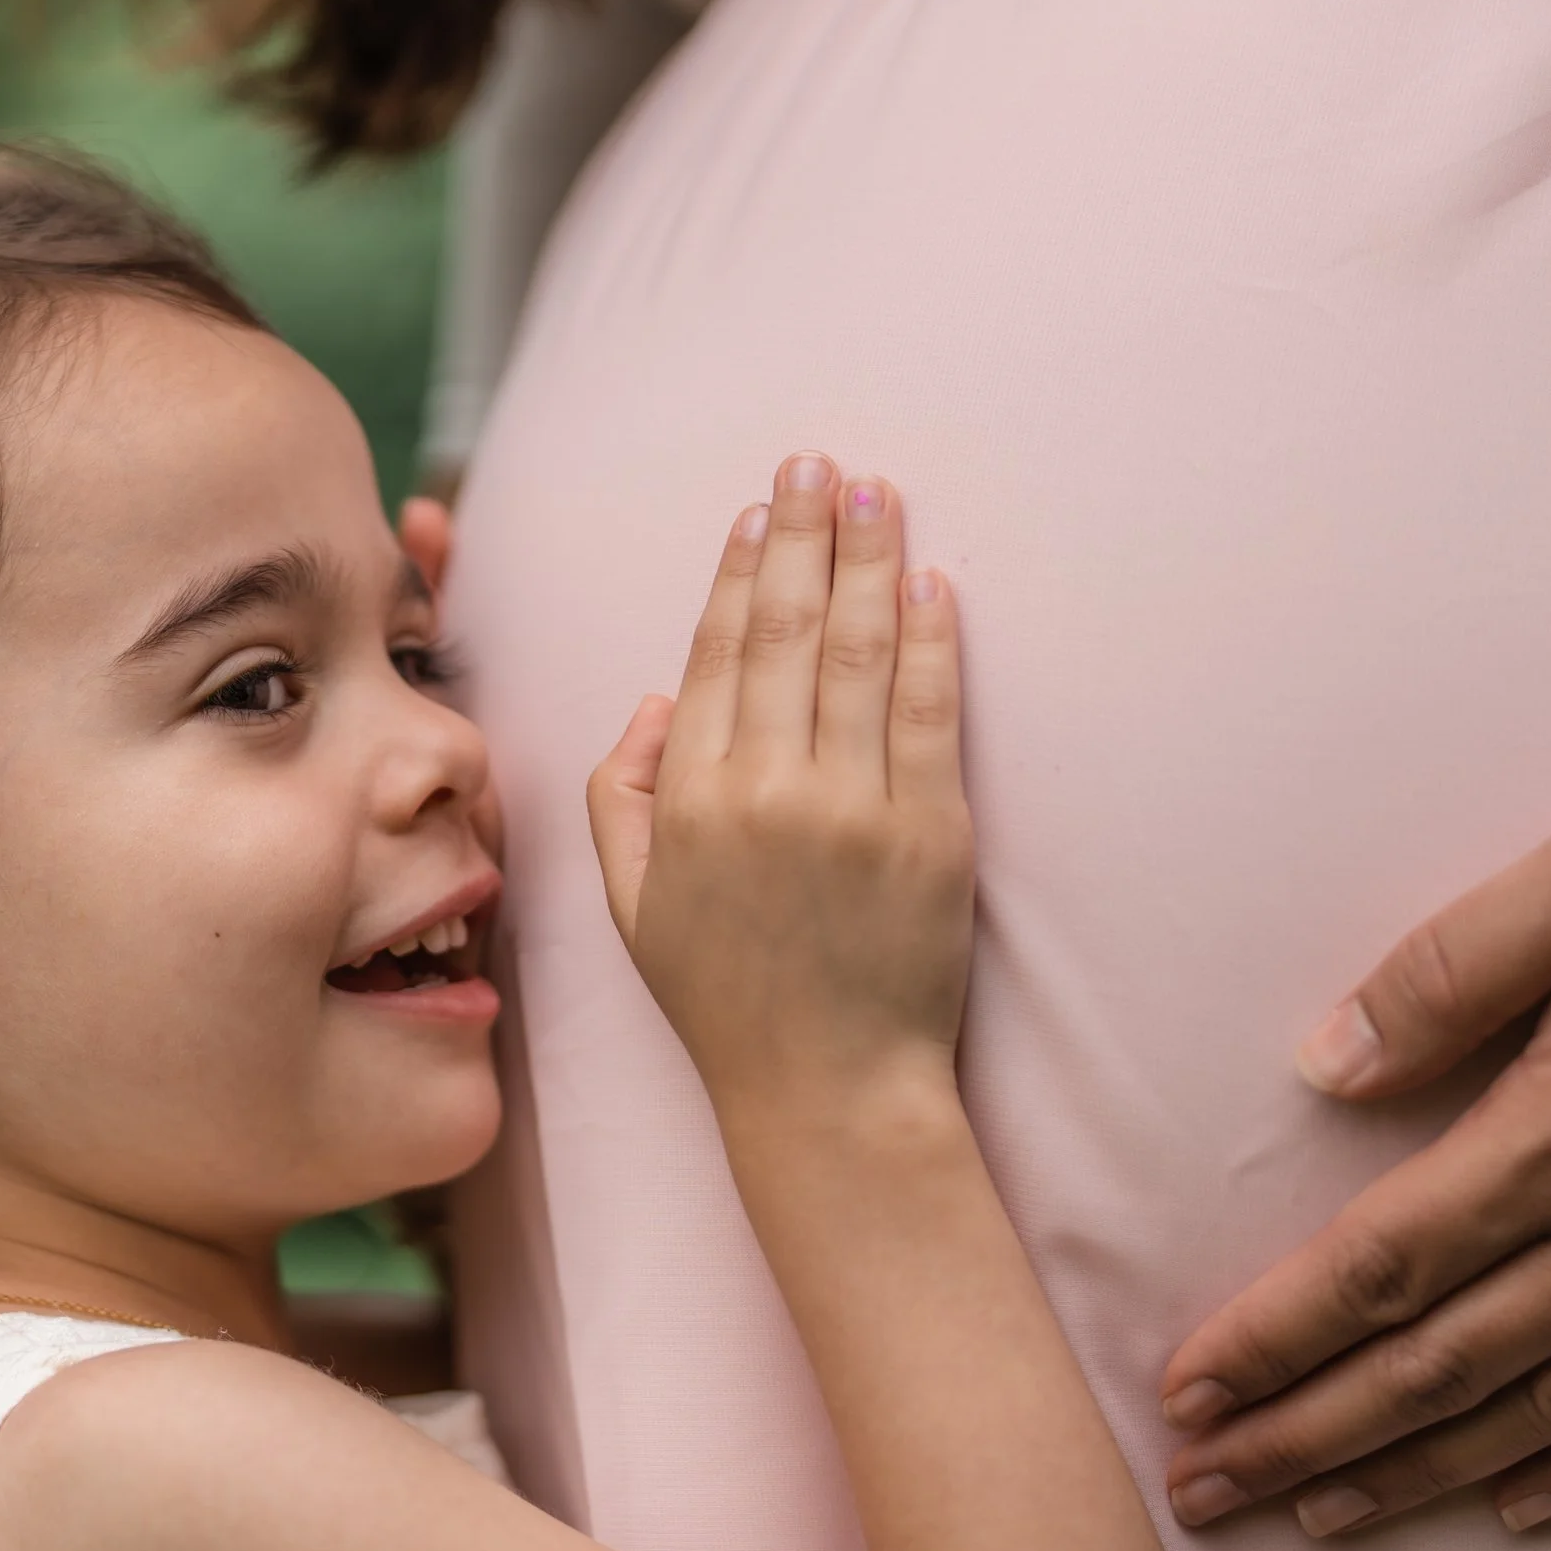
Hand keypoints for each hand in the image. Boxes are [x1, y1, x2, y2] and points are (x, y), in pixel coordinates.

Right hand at [587, 453, 968, 1114]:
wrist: (828, 1089)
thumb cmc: (728, 1000)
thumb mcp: (632, 908)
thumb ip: (619, 797)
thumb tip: (656, 700)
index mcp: (688, 802)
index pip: (716, 654)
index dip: (740, 571)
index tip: (758, 509)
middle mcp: (762, 792)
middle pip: (786, 630)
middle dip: (801, 533)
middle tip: (817, 461)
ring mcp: (850, 809)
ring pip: (859, 650)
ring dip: (868, 557)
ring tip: (876, 490)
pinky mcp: (929, 832)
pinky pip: (930, 710)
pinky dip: (930, 637)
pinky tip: (929, 581)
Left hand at [1161, 780, 1550, 1540]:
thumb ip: (1457, 966)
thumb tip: (1328, 1061)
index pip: (1379, 1265)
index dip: (1274, 1338)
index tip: (1184, 1389)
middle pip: (1432, 1366)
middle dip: (1303, 1435)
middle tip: (1201, 1487)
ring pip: (1536, 1412)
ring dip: (1413, 1473)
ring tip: (1312, 1512)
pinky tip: (1515, 1504)